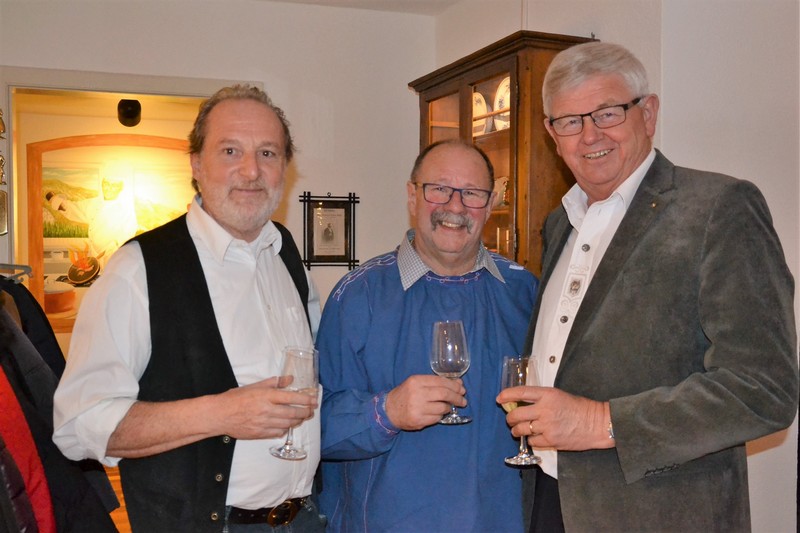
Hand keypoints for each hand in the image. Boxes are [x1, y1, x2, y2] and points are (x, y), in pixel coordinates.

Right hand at [214, 376, 317, 439]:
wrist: (220, 414)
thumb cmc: (236, 398)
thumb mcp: (255, 386)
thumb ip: (274, 383)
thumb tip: (290, 379)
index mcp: (267, 396)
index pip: (293, 398)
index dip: (306, 400)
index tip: (314, 400)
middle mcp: (268, 410)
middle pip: (294, 413)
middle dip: (306, 412)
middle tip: (311, 411)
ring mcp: (265, 423)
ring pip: (288, 424)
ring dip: (298, 421)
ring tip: (302, 417)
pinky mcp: (260, 433)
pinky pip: (279, 432)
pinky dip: (285, 428)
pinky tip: (287, 425)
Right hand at [385, 374, 465, 430]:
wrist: (389, 410)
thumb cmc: (405, 394)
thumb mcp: (417, 383)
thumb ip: (436, 383)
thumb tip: (458, 384)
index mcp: (416, 381)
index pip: (441, 382)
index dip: (454, 386)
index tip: (461, 389)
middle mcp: (417, 394)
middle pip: (444, 394)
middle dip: (457, 397)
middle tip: (463, 400)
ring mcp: (417, 408)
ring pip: (442, 408)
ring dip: (449, 408)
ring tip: (449, 407)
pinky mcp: (418, 420)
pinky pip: (437, 418)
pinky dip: (441, 416)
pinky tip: (439, 413)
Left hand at [496, 386, 611, 450]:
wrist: (597, 424)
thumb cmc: (579, 408)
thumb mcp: (559, 395)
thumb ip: (540, 399)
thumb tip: (520, 404)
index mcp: (548, 394)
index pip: (521, 392)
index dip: (507, 395)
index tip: (499, 399)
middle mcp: (545, 409)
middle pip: (516, 414)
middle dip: (510, 418)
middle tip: (511, 419)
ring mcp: (548, 426)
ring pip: (521, 430)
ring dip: (516, 431)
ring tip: (518, 430)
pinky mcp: (551, 440)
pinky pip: (532, 441)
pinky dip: (531, 440)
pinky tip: (535, 437)